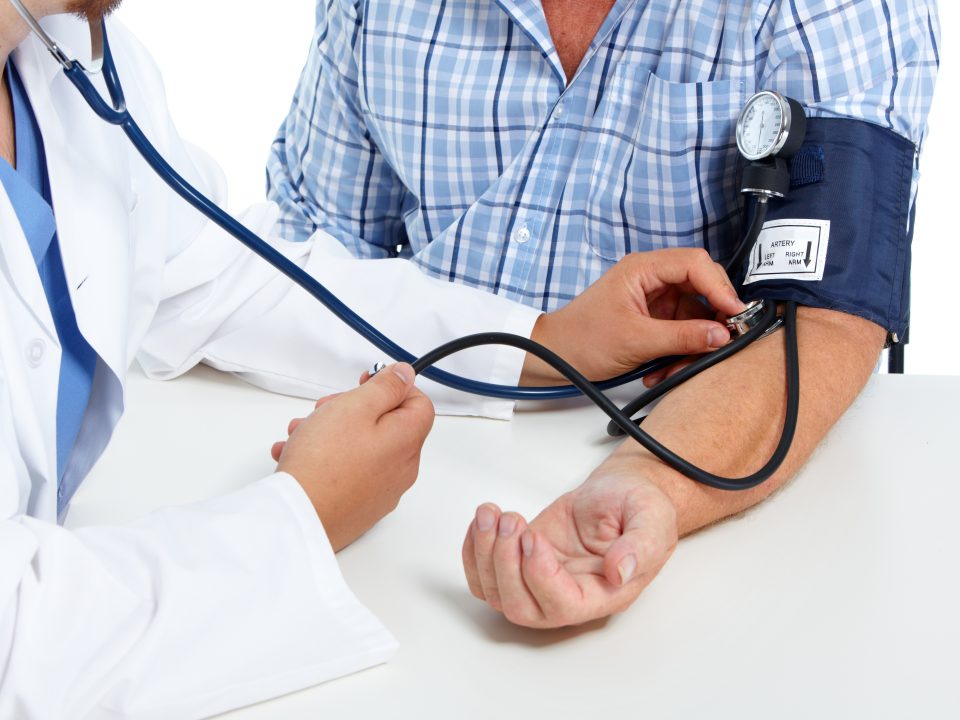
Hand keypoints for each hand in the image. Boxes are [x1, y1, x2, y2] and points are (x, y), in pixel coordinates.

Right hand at [272, 363, 434, 550]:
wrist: (298, 517)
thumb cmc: (324, 463)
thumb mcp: (356, 406)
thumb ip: (385, 387)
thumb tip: (405, 375)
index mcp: (407, 441)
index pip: (419, 404)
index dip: (393, 387)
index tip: (366, 384)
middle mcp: (401, 469)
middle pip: (387, 425)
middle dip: (354, 409)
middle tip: (325, 409)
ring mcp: (381, 491)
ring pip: (363, 447)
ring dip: (333, 432)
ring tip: (303, 432)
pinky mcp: (359, 507)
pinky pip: (350, 471)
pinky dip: (327, 458)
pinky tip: (298, 454)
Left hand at [462, 467, 677, 627]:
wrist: (620, 494)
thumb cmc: (638, 508)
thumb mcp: (652, 518)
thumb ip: (642, 544)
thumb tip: (621, 570)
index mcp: (604, 593)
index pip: (563, 606)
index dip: (540, 577)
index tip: (534, 538)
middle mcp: (568, 596)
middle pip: (521, 608)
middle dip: (504, 565)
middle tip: (512, 521)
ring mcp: (539, 582)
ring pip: (496, 593)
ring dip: (485, 554)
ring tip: (494, 513)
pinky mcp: (520, 564)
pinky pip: (484, 575)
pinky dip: (473, 551)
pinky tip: (484, 521)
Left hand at [521, 248, 744, 383]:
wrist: (555, 358)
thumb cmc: (581, 339)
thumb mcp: (636, 340)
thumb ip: (682, 336)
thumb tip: (721, 335)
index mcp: (642, 269)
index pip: (695, 264)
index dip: (720, 287)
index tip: (735, 313)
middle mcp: (651, 279)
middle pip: (701, 287)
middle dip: (712, 317)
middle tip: (723, 340)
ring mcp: (654, 300)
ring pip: (695, 314)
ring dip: (694, 343)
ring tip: (677, 368)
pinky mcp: (654, 321)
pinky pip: (682, 332)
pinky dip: (680, 352)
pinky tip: (664, 369)